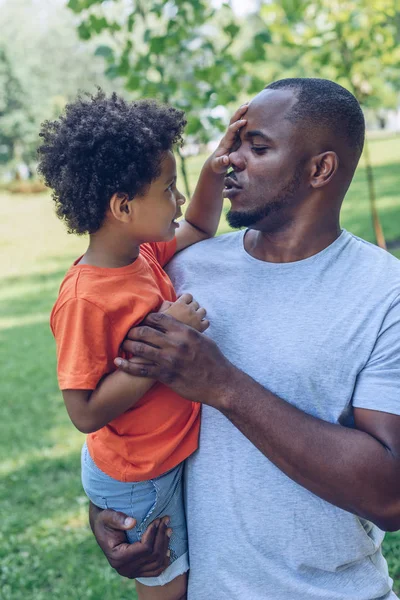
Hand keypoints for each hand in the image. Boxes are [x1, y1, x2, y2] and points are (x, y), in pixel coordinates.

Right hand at [89, 503, 171, 578]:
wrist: (102, 529)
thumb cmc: (105, 521)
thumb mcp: (107, 516)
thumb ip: (118, 519)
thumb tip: (132, 522)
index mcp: (117, 557)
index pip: (144, 549)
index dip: (153, 533)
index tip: (157, 519)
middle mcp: (125, 569)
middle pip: (153, 556)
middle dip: (161, 536)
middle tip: (165, 520)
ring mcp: (132, 572)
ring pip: (157, 564)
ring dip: (165, 545)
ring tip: (168, 529)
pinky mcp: (137, 572)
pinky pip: (156, 571)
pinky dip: (164, 560)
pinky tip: (167, 547)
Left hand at [115, 312, 236, 406]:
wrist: (220, 383)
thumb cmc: (214, 360)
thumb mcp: (203, 339)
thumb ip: (188, 330)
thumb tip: (178, 322)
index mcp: (185, 331)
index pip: (158, 318)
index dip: (146, 318)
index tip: (141, 320)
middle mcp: (175, 344)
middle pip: (145, 331)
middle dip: (133, 330)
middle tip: (126, 332)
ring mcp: (169, 360)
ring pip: (140, 349)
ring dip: (128, 345)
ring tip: (122, 344)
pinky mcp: (166, 376)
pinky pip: (142, 370)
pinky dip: (128, 366)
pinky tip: (119, 363)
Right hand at [160, 293, 208, 332]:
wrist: (167, 342)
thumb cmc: (159, 328)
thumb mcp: (159, 314)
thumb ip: (165, 305)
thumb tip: (172, 303)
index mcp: (179, 304)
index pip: (188, 296)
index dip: (185, 299)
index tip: (182, 305)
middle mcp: (189, 310)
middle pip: (196, 303)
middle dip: (191, 307)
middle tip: (186, 314)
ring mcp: (196, 318)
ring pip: (203, 311)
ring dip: (198, 314)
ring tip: (193, 319)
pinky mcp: (201, 328)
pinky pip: (207, 322)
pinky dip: (203, 323)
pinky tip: (197, 326)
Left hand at [209, 103, 247, 173]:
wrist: (216, 163)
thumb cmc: (218, 165)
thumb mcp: (219, 165)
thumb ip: (222, 162)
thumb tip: (226, 159)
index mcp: (226, 141)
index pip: (231, 131)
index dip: (236, 125)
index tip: (244, 121)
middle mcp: (229, 136)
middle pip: (233, 121)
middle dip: (239, 113)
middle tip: (247, 105)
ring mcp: (232, 135)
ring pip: (236, 121)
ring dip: (242, 112)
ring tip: (250, 103)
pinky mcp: (236, 136)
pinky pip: (240, 125)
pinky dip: (245, 117)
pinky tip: (252, 111)